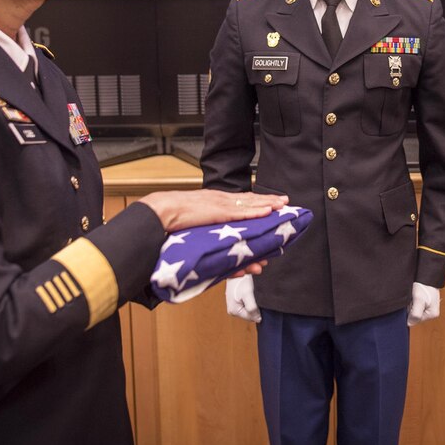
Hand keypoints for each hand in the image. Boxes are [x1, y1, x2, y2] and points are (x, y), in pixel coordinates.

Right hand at [139, 189, 286, 232]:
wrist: (160, 212)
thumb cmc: (172, 220)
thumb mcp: (194, 224)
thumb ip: (207, 230)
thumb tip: (218, 244)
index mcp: (213, 201)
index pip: (239, 200)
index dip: (256, 200)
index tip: (269, 202)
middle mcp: (219, 200)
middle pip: (249, 199)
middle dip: (268, 201)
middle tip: (285, 202)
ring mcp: (220, 205)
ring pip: (249, 204)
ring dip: (267, 205)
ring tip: (283, 206)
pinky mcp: (218, 211)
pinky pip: (241, 213)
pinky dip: (256, 212)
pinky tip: (268, 212)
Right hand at [225, 276, 261, 322]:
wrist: (236, 268)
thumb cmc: (241, 280)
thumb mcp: (247, 295)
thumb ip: (252, 308)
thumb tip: (258, 319)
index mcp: (233, 311)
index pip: (251, 318)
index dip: (258, 310)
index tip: (258, 299)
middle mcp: (232, 310)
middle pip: (250, 313)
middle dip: (255, 306)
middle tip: (255, 294)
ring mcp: (233, 304)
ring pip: (249, 308)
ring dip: (253, 302)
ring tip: (252, 291)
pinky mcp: (236, 299)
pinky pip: (247, 303)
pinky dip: (251, 298)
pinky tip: (250, 291)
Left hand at [407, 282, 440, 326]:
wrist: (427, 275)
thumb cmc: (425, 286)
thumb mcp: (419, 300)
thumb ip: (415, 314)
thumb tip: (409, 323)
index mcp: (432, 315)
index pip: (415, 320)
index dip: (410, 312)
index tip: (412, 303)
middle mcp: (430, 313)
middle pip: (414, 316)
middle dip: (410, 308)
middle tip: (413, 298)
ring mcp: (428, 308)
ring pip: (414, 311)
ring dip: (411, 304)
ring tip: (414, 296)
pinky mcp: (424, 303)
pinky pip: (415, 306)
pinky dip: (413, 301)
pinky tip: (414, 296)